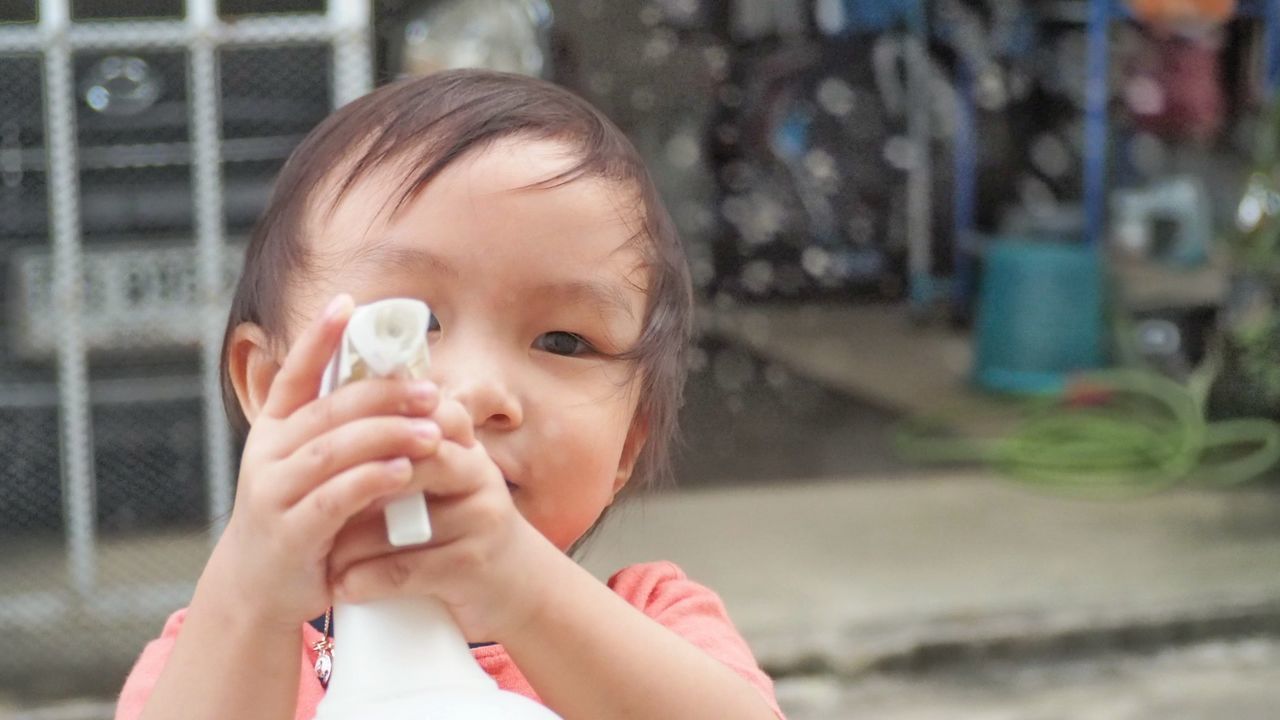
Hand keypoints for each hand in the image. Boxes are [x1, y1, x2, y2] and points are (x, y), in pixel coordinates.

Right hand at [210, 294, 446, 628]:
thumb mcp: (316, 467)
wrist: (259, 589)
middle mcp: (269, 454)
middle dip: (383, 395)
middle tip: (430, 392)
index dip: (318, 337)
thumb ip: (348, 430)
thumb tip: (408, 390)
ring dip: (386, 436)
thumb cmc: (302, 516)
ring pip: (333, 451)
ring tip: (431, 432)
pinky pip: (334, 499)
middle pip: (329, 410)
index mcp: (275, 429)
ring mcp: (275, 493)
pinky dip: (370, 481)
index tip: (348, 303)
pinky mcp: (292, 533)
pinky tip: (404, 472)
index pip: (296, 374)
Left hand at [326, 397, 556, 642]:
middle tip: (310, 497)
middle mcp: (478, 474)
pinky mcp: (472, 566)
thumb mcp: (450, 482)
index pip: (421, 415)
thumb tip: (338, 420)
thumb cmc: (466, 530)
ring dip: (350, 541)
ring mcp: (479, 519)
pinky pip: (407, 569)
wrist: (520, 587)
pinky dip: (367, 580)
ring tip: (318, 550)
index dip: (374, 423)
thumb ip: (411, 452)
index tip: (325, 441)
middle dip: (356, 481)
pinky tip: (341, 587)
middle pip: (411, 461)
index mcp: (466, 448)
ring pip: (399, 522)